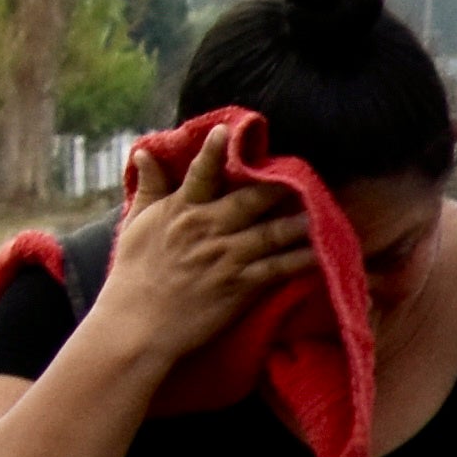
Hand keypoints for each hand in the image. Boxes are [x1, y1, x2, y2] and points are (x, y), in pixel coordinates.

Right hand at [83, 136, 315, 379]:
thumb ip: (148, 187)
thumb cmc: (133, 275)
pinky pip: (278, 268)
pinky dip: (301, 259)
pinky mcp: (239, 286)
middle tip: (303, 173)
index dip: (216, 150)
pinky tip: (322, 252)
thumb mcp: (134, 224)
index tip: (230, 131)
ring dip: (299, 221)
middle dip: (277, 186)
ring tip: (323, 210)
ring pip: (270, 232)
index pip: (200, 173)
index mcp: (179, 210)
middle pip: (249, 200)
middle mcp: (205, 228)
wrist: (136, 326)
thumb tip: (144, 152)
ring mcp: (224, 257)